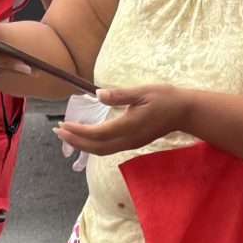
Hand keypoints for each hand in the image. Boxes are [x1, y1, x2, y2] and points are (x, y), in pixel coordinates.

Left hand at [57, 84, 190, 156]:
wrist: (185, 112)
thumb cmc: (165, 98)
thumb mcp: (143, 91)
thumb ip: (120, 95)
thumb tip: (98, 94)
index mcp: (130, 126)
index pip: (98, 134)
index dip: (79, 132)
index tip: (64, 125)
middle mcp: (129, 139)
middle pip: (96, 147)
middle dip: (75, 141)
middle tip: (57, 131)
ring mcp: (131, 143)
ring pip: (102, 151)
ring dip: (82, 145)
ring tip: (66, 135)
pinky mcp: (133, 142)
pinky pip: (108, 148)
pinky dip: (92, 145)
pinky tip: (84, 137)